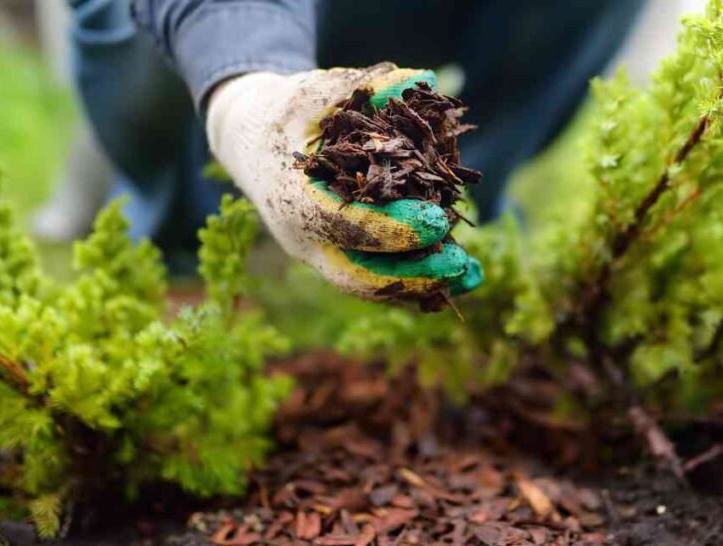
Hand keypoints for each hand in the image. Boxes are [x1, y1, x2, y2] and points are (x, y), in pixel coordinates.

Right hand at [205, 63, 481, 301]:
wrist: (250, 142)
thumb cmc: (286, 112)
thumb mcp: (316, 92)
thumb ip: (364, 86)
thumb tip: (421, 80)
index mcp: (291, 197)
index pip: (343, 224)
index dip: (392, 228)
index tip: (438, 221)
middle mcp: (302, 237)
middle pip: (357, 275)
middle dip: (411, 275)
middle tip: (461, 264)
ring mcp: (318, 255)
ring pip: (369, 286)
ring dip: (422, 286)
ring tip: (472, 277)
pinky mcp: (335, 259)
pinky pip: (376, 280)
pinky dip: (416, 283)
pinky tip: (459, 278)